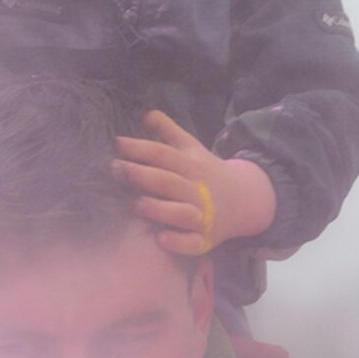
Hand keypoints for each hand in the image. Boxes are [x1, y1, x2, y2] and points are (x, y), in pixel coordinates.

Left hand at [114, 110, 277, 255]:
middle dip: (142, 175)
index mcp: (190, 165)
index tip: (118, 143)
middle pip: (168, 182)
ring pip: (180, 212)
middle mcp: (196, 190)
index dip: (141, 148)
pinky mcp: (203, 239)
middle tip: (116, 169)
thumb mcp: (191, 148)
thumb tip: (145, 114)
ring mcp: (201, 216)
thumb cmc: (205, 172)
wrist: (243, 201)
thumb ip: (168, 131)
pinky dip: (178, 242)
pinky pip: (192, 243)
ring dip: (159, 209)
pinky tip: (161, 239)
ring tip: (136, 204)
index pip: (163, 155)